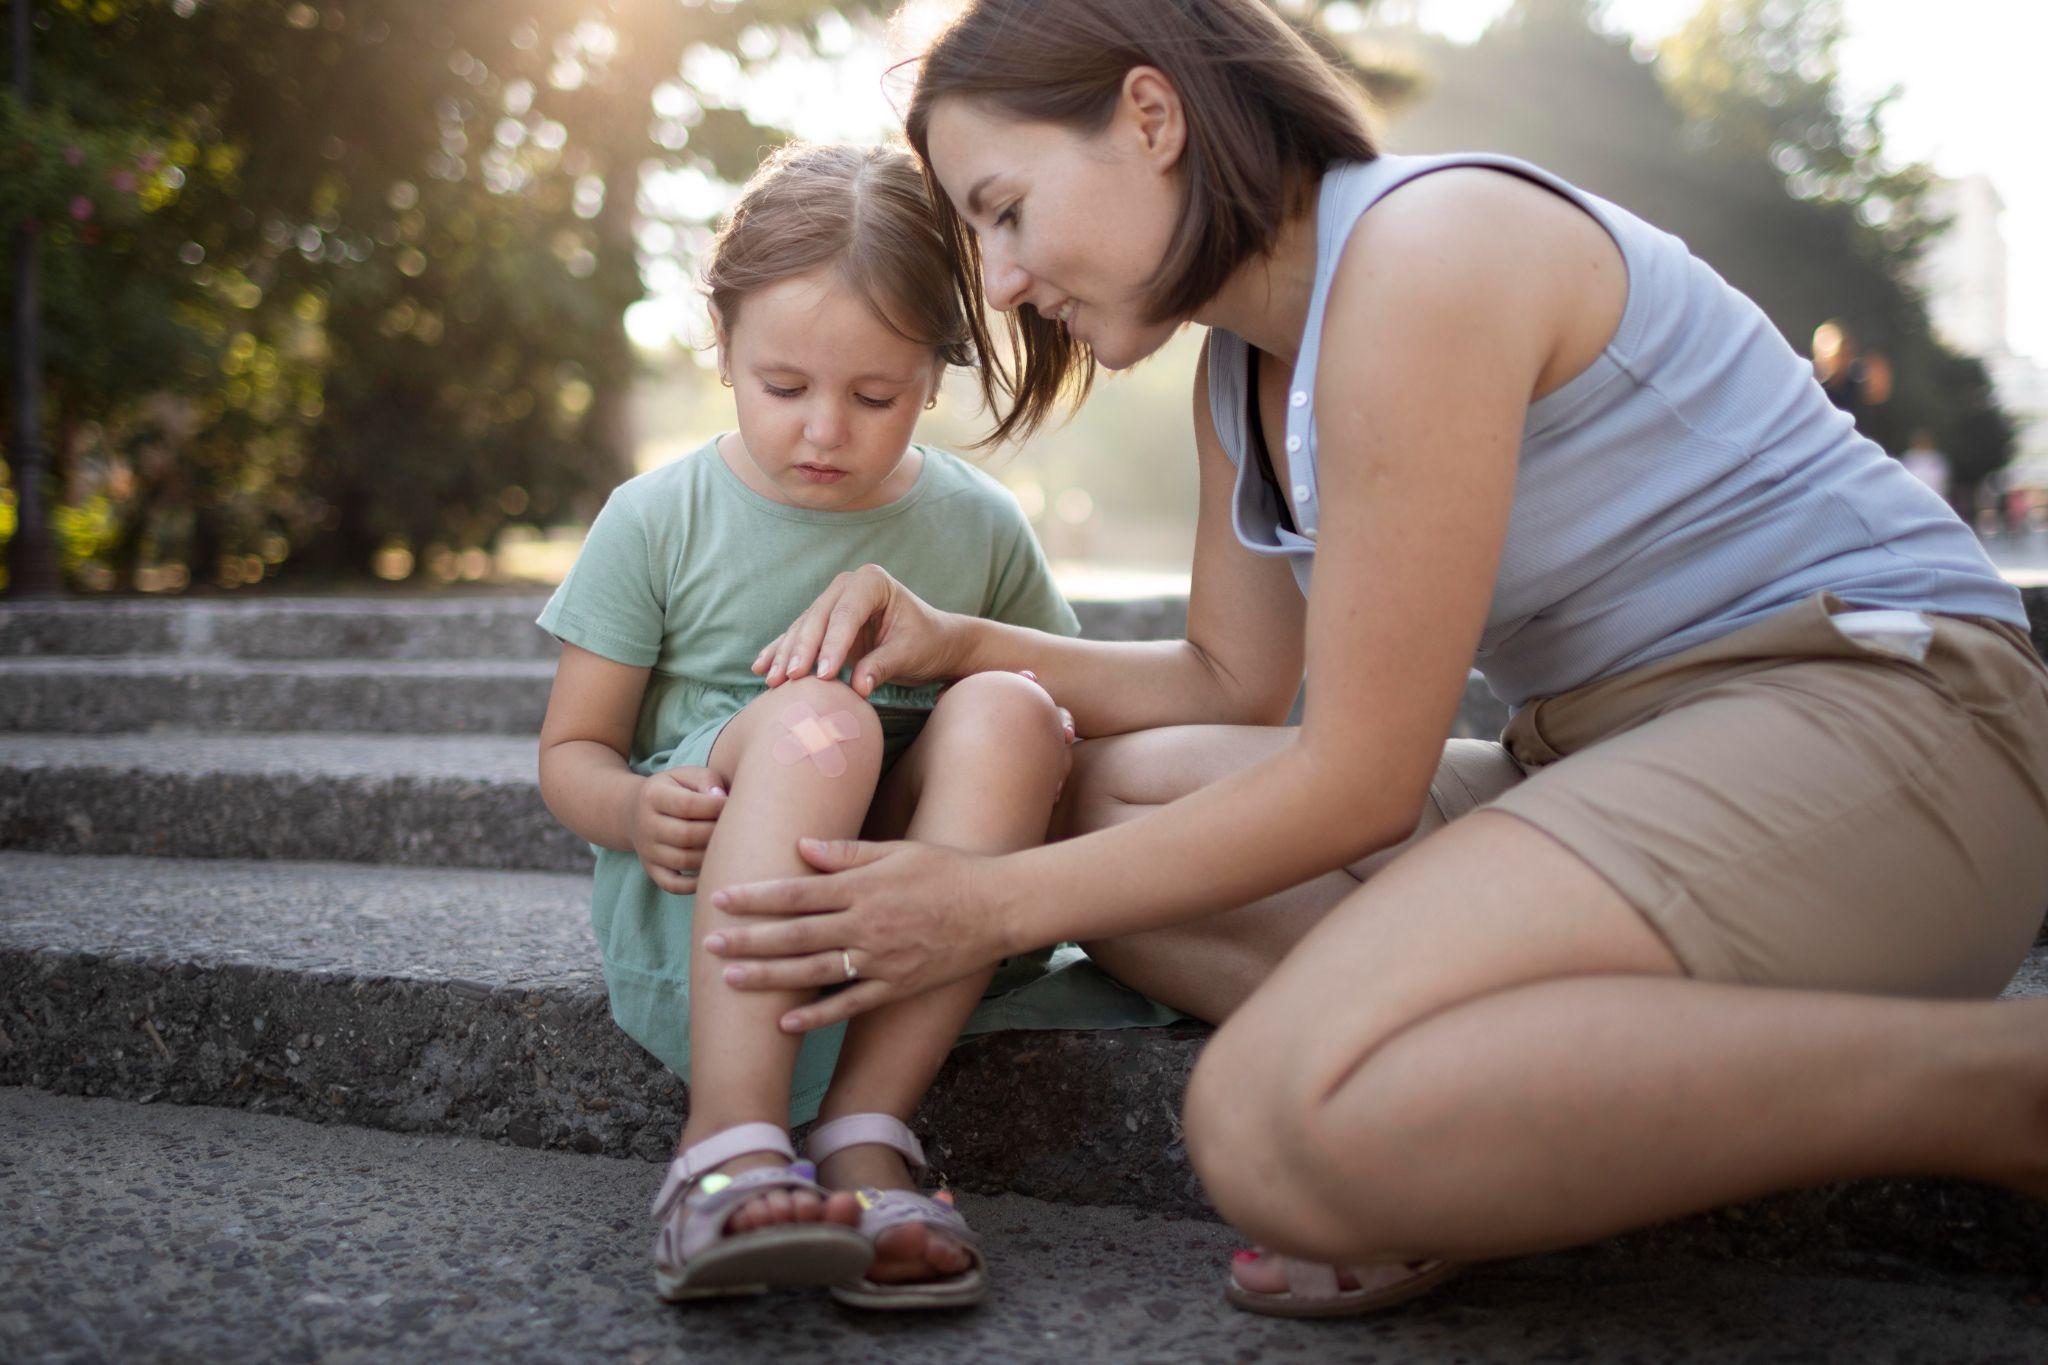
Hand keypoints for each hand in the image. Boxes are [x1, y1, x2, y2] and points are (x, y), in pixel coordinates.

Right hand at [630, 766, 725, 895]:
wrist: (638, 810)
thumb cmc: (676, 790)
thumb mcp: (688, 776)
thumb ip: (707, 782)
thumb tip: (722, 800)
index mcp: (653, 796)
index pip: (687, 805)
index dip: (715, 806)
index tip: (732, 804)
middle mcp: (646, 825)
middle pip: (686, 835)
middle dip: (716, 832)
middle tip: (737, 828)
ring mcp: (647, 851)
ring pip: (683, 861)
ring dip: (711, 856)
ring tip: (728, 846)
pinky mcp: (652, 870)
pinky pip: (673, 885)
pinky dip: (695, 884)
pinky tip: (712, 870)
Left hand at [703, 839, 1012, 1031]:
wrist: (997, 908)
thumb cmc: (947, 871)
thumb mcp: (897, 850)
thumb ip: (846, 852)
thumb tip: (800, 847)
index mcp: (862, 887)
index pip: (796, 893)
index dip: (756, 897)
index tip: (721, 899)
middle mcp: (865, 925)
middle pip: (795, 934)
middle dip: (749, 940)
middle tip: (709, 944)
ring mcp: (879, 959)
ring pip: (813, 972)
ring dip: (769, 978)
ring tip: (731, 980)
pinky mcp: (895, 986)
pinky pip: (849, 1005)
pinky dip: (816, 1017)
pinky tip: (784, 1024)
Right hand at [752, 563, 968, 696]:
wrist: (932, 642)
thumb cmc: (925, 643)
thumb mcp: (909, 653)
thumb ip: (882, 666)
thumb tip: (857, 687)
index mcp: (871, 582)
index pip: (846, 614)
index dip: (832, 645)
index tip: (823, 676)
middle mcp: (847, 586)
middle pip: (818, 619)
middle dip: (802, 651)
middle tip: (790, 679)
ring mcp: (832, 602)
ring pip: (803, 629)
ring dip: (786, 656)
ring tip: (773, 682)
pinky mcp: (823, 623)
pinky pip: (797, 637)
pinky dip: (780, 653)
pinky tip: (760, 668)